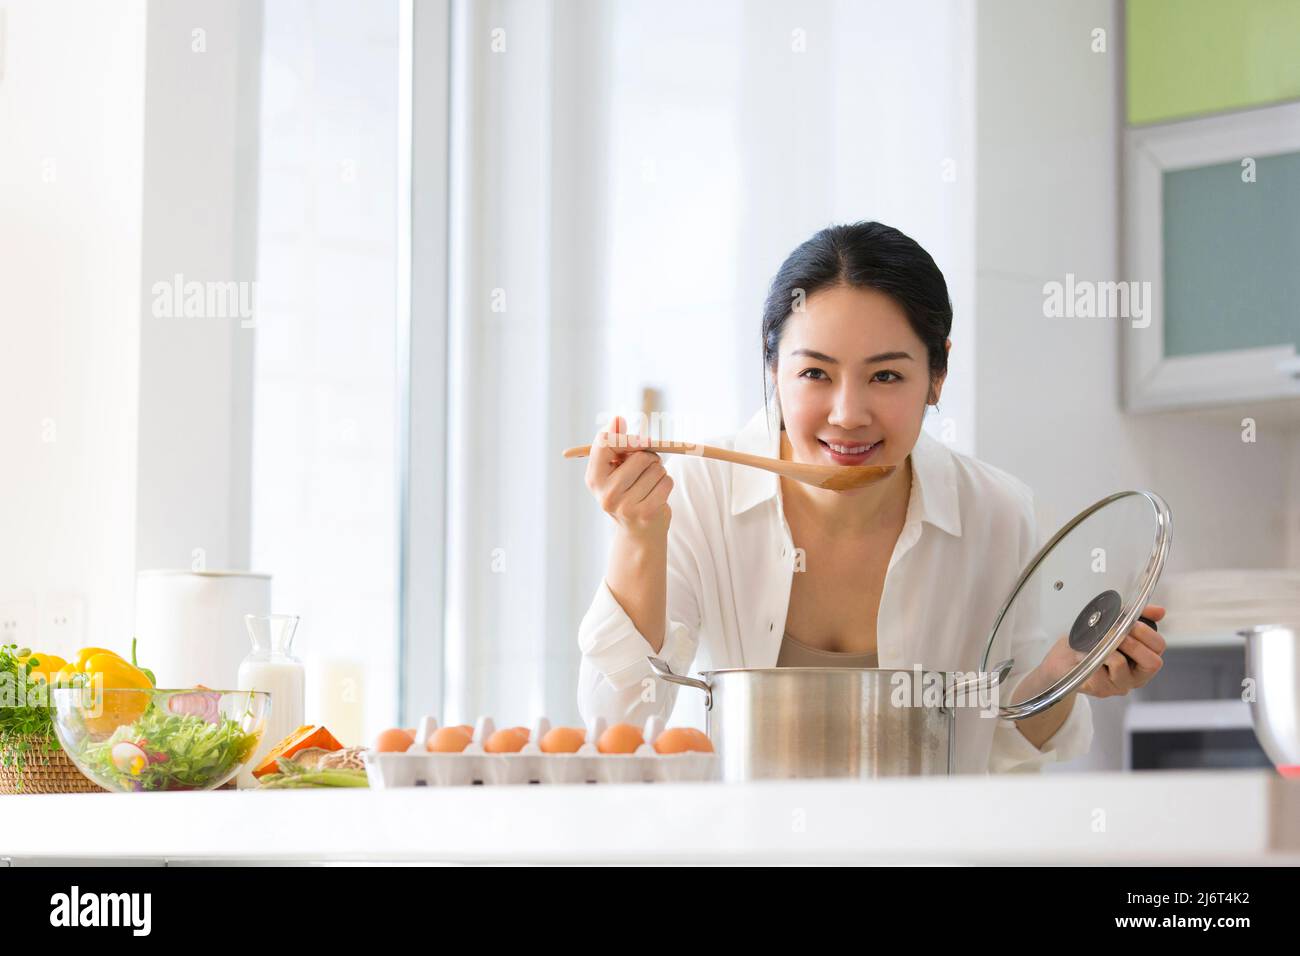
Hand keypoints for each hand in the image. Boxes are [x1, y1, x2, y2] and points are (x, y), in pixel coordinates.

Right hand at [584, 415, 672, 535]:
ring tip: (650, 484)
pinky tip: (657, 494)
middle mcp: (606, 494)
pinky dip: (666, 483)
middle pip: (638, 456)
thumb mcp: (615, 469)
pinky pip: (666, 481)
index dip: (627, 438)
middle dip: (648, 457)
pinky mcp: (646, 513)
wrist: (638, 533)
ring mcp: (625, 506)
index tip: (641, 442)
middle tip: (645, 469)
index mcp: (594, 478)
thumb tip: (617, 419)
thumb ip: (616, 443)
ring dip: (659, 471)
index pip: (605, 443)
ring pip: (656, 468)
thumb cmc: (627, 492)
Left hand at [1032, 604, 1166, 699]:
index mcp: (1143, 659)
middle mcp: (1136, 676)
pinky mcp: (1101, 690)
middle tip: (1116, 631)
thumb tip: (1160, 611)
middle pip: (1152, 662)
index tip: (1131, 622)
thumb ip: (1136, 616)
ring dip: (1107, 648)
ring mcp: (1119, 685)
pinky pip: (1098, 672)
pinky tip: (1083, 654)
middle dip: (1133, 642)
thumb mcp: (1112, 625)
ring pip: (1121, 665)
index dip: (1148, 633)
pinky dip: (1090, 658)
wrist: (1063, 660)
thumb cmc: (1090, 643)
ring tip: (1097, 641)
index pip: (1159, 647)